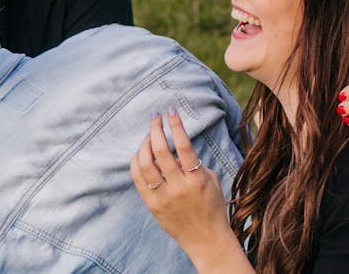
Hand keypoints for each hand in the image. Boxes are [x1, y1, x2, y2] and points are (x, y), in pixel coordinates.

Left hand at [130, 108, 251, 272]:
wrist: (206, 239)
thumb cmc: (212, 207)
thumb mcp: (211, 181)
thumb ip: (196, 163)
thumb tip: (178, 147)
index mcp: (197, 179)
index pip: (184, 145)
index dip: (176, 125)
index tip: (171, 110)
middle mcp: (179, 187)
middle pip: (160, 151)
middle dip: (156, 129)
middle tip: (155, 117)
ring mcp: (163, 197)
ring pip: (145, 164)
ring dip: (144, 145)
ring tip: (148, 135)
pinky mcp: (152, 205)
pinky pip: (138, 179)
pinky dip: (136, 163)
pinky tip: (139, 154)